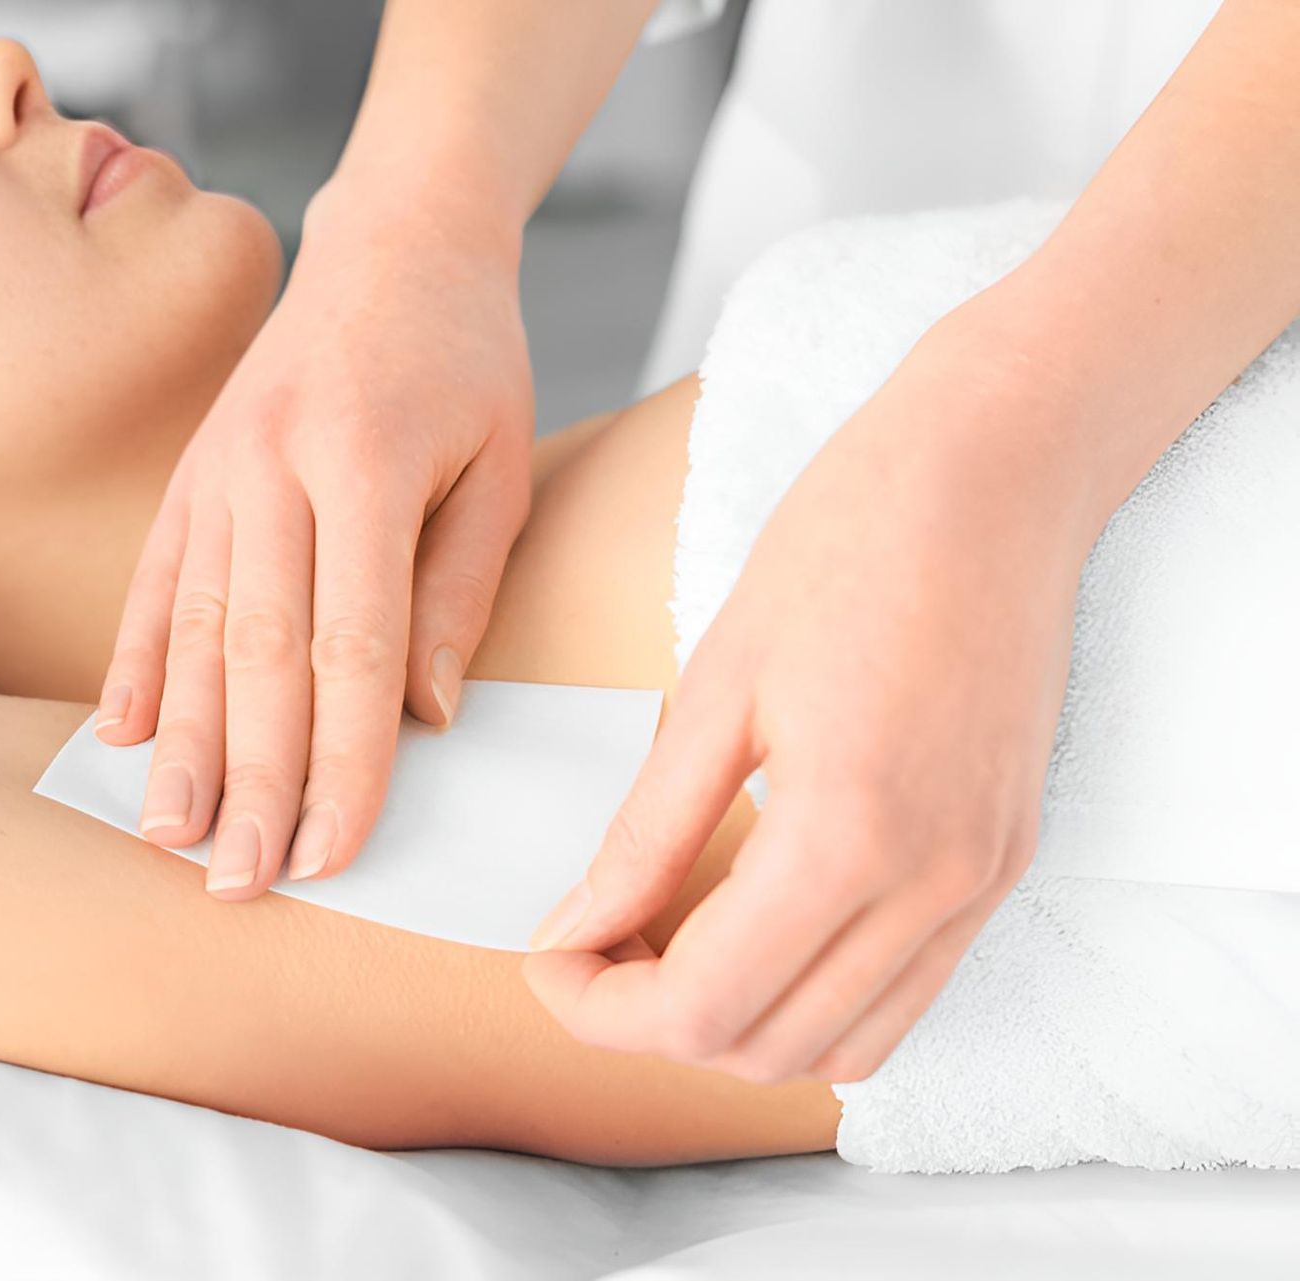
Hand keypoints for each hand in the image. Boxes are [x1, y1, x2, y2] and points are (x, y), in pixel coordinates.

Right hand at [96, 181, 533, 898]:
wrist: (395, 243)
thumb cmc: (467, 362)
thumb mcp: (502, 468)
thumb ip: (459, 593)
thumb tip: (422, 721)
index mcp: (370, 464)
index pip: (355, 646)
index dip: (344, 760)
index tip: (336, 851)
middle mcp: (276, 467)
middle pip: (262, 654)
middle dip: (253, 781)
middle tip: (242, 883)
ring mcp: (220, 470)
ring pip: (196, 628)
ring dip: (183, 743)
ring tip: (171, 835)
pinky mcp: (190, 476)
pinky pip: (155, 582)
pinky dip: (138, 663)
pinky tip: (122, 736)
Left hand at [522, 325, 1095, 1084]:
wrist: (995, 472)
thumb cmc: (848, 542)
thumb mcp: (717, 686)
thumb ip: (646, 833)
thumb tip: (574, 930)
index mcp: (848, 833)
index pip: (700, 1008)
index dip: (599, 1008)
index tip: (547, 959)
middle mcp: (933, 884)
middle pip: (764, 1049)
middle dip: (652, 1023)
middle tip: (589, 946)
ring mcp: (981, 882)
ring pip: (841, 1050)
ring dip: (736, 1026)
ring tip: (663, 943)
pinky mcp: (1003, 863)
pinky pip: (905, 997)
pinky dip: (814, 999)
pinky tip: (752, 929)